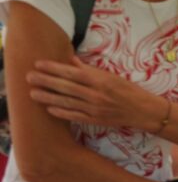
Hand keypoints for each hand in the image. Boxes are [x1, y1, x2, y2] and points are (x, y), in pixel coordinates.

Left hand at [28, 57, 166, 131]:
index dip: (54, 68)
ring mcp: (94, 108)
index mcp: (101, 80)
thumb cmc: (129, 90)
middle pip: (66, 87)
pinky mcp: (95, 120)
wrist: (144, 110)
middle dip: (46, 81)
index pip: (72, 73)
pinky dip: (61, 112)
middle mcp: (96, 94)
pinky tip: (49, 108)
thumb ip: (90, 70)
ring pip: (66, 101)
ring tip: (33, 93)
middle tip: (29, 77)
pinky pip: (74, 116)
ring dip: (48, 97)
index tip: (39, 64)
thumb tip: (70, 61)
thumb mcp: (112, 76)